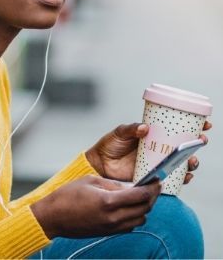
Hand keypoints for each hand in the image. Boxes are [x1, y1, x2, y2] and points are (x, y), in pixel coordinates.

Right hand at [30, 175, 160, 238]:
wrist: (54, 217)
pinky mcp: (109, 233)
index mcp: (108, 201)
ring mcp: (112, 228)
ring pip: (140, 219)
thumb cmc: (68, 195)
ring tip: (142, 195)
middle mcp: (113, 218)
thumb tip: (131, 186)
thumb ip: (113, 184)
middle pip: (144, 209)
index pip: (140, 195)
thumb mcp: (90, 180)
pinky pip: (130, 226)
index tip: (157, 180)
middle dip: (152, 197)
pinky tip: (130, 206)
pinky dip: (135, 216)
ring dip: (145, 208)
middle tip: (153, 186)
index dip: (152, 187)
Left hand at [86, 121, 211, 183]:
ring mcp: (158, 164)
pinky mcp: (154, 178)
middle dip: (197, 144)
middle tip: (201, 140)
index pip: (176, 129)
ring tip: (192, 161)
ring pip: (182, 163)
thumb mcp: (119, 133)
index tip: (204, 124)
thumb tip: (144, 128)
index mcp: (153, 135)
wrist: (99, 165)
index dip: (192, 126)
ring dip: (192, 162)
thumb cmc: (109, 146)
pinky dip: (182, 179)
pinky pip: (173, 180)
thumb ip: (130, 129)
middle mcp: (158, 149)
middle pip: (184, 147)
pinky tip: (186, 177)